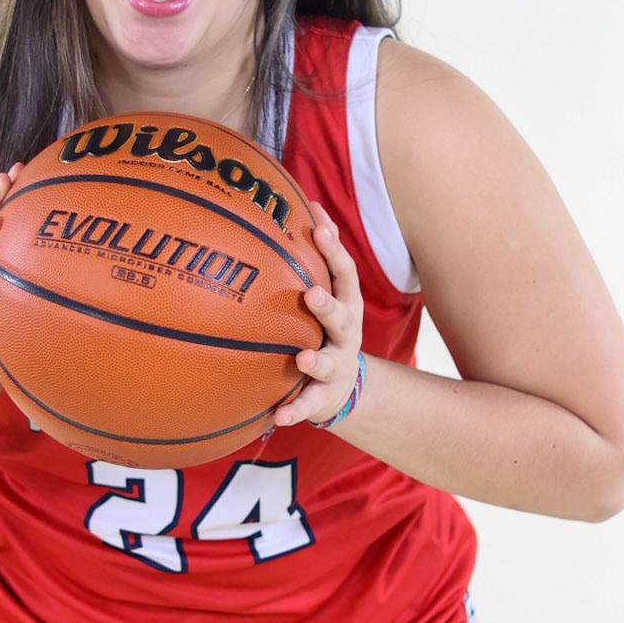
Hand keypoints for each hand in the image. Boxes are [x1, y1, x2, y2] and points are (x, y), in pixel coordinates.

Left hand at [271, 203, 364, 428]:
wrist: (344, 386)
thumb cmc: (323, 328)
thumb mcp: (324, 295)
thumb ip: (307, 260)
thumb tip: (285, 205)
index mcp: (345, 303)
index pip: (343, 271)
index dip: (333, 248)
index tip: (318, 225)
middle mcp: (346, 332)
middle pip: (342, 315)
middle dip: (328, 304)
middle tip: (311, 293)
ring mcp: (336, 365)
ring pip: (328, 362)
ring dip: (316, 360)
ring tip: (301, 359)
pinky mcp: (322, 396)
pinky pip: (308, 404)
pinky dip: (295, 411)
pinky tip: (278, 418)